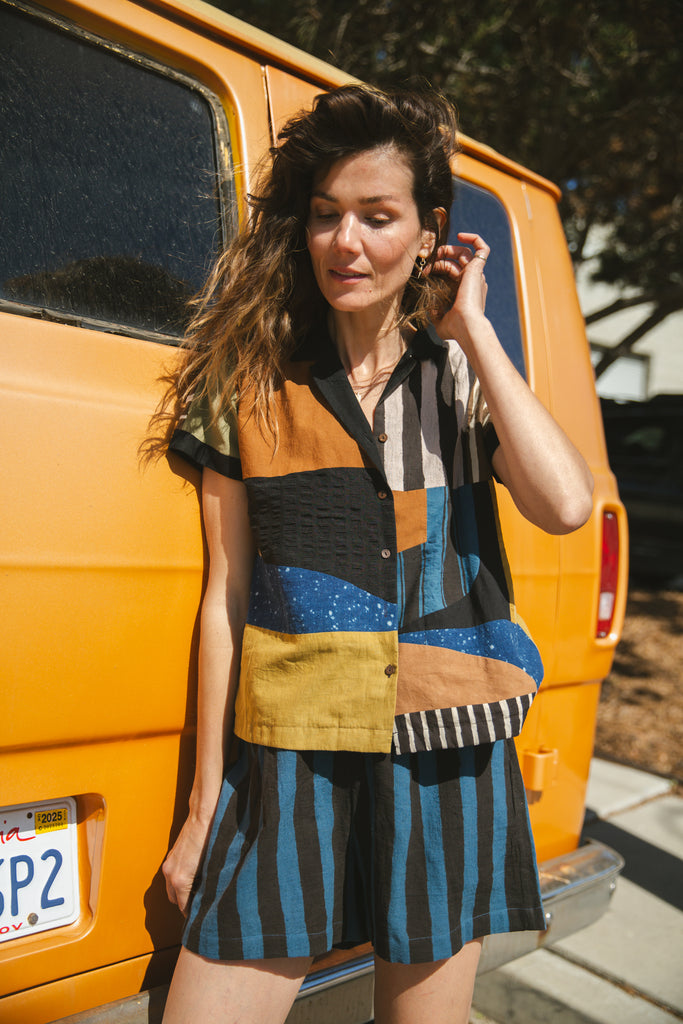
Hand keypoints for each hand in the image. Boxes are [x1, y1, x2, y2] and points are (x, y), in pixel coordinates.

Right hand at [162, 815, 211, 914]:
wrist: (203, 815)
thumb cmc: (212, 839)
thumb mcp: (212, 867)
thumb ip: (209, 885)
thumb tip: (213, 899)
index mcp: (180, 879)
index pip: (184, 907)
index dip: (194, 914)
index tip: (204, 918)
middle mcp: (170, 873)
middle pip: (175, 900)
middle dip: (187, 905)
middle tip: (204, 906)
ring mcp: (168, 864)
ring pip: (172, 889)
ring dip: (183, 893)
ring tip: (201, 892)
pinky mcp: (171, 857)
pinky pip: (172, 877)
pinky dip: (180, 882)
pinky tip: (196, 877)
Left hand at [430, 232, 489, 347]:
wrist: (466, 326)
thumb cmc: (456, 328)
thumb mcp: (440, 322)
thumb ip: (436, 315)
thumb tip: (431, 310)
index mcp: (466, 292)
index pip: (454, 272)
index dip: (441, 267)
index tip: (428, 269)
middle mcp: (473, 282)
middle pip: (458, 261)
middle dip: (443, 257)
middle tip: (430, 259)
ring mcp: (476, 275)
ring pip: (465, 253)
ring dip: (450, 250)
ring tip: (438, 251)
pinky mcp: (477, 269)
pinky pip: (482, 248)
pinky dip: (474, 239)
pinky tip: (460, 235)